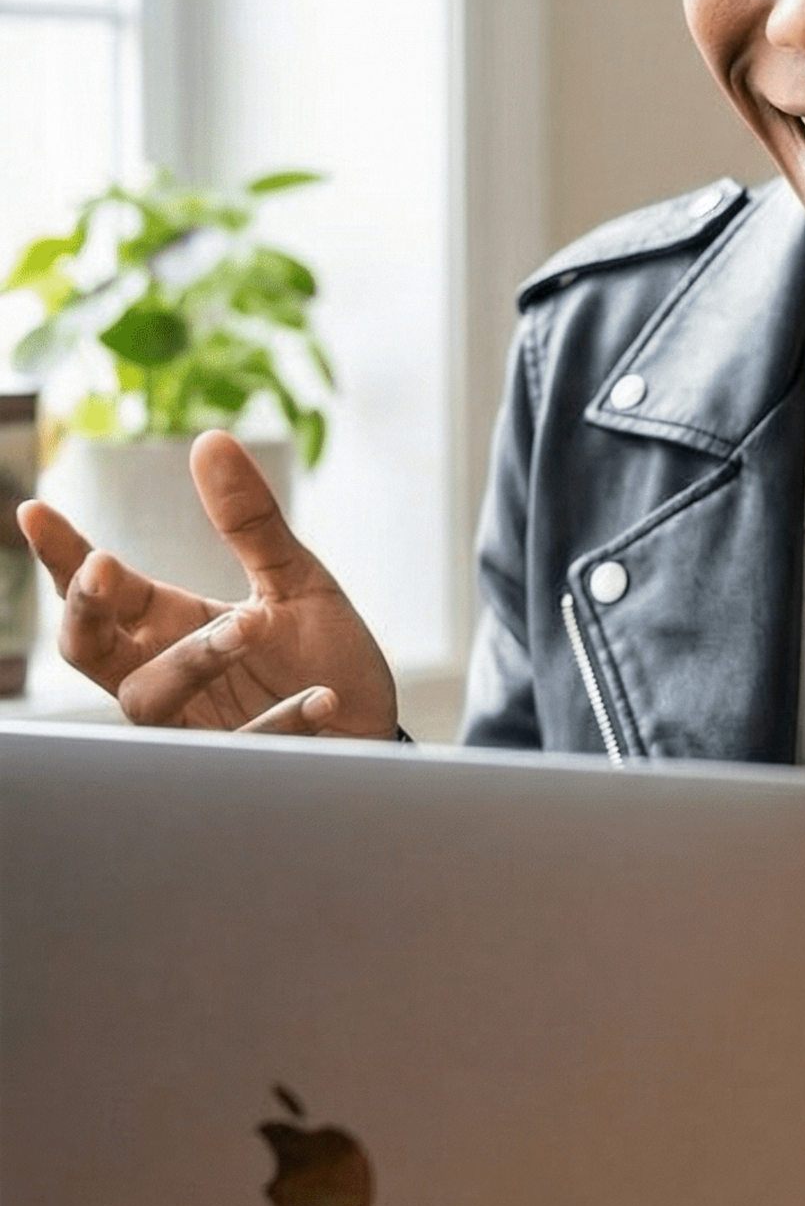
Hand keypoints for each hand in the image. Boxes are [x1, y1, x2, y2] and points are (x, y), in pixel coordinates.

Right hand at [17, 430, 398, 738]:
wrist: (369, 730)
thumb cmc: (322, 658)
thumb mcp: (294, 580)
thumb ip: (250, 522)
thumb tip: (209, 439)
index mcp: (170, 625)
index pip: (102, 591)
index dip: (62, 556)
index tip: (33, 510)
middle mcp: (165, 675)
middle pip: (88, 649)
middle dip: (85, 611)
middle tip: (103, 568)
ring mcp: (191, 726)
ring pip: (147, 699)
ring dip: (193, 657)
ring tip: (250, 626)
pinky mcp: (233, 766)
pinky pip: (236, 747)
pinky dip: (279, 721)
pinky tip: (322, 698)